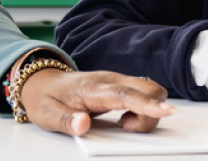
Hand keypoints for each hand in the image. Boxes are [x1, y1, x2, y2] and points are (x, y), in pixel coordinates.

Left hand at [19, 69, 174, 136]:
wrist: (41, 82)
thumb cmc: (45, 98)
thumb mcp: (47, 115)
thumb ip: (65, 121)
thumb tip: (82, 125)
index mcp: (93, 88)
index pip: (126, 94)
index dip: (147, 104)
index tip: (166, 111)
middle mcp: (110, 80)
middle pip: (148, 88)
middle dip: (151, 112)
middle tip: (125, 127)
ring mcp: (117, 81)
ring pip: (150, 90)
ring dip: (148, 111)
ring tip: (123, 124)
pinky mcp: (121, 86)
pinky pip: (144, 94)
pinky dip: (144, 108)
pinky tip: (125, 118)